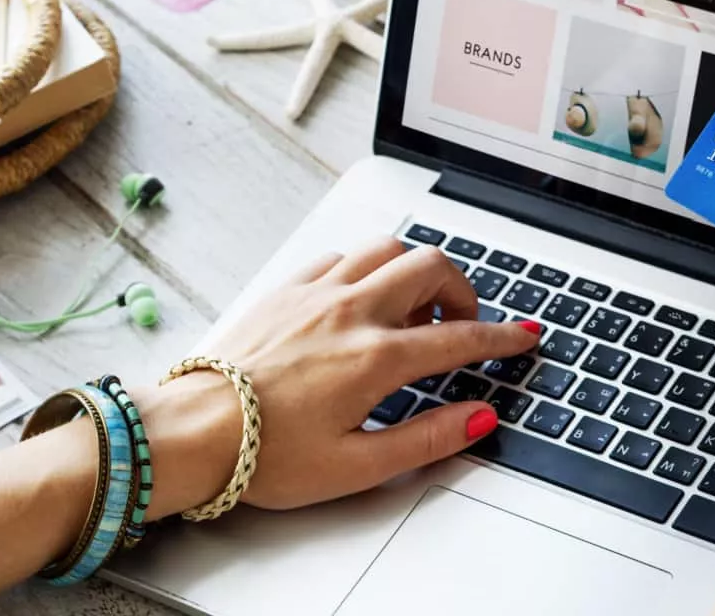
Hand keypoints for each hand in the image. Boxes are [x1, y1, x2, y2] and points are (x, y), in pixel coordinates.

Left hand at [139, 238, 539, 515]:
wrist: (192, 432)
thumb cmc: (264, 456)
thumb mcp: (358, 466)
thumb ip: (427, 439)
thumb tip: (478, 419)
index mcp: (375, 359)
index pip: (459, 338)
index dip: (501, 338)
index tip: (522, 338)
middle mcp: (349, 312)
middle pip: (429, 267)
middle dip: (462, 291)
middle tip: (463, 324)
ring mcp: (314, 294)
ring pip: (385, 249)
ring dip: (413, 270)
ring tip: (414, 310)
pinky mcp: (284, 291)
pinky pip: (340, 257)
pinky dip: (366, 269)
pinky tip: (361, 299)